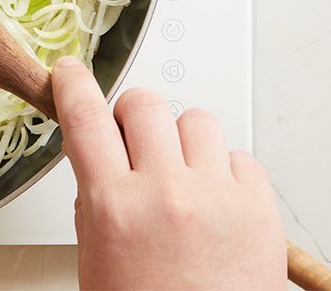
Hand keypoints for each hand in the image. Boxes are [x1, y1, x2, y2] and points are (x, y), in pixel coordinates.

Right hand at [52, 56, 284, 290]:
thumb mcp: (97, 258)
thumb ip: (94, 200)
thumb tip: (98, 156)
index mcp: (114, 206)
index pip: (85, 118)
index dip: (73, 85)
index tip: (71, 72)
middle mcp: (165, 193)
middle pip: (144, 105)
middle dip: (133, 115)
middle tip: (133, 139)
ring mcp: (216, 197)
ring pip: (196, 121)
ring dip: (182, 140)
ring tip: (182, 176)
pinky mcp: (259, 208)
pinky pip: (238, 156)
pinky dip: (223, 170)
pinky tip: (214, 200)